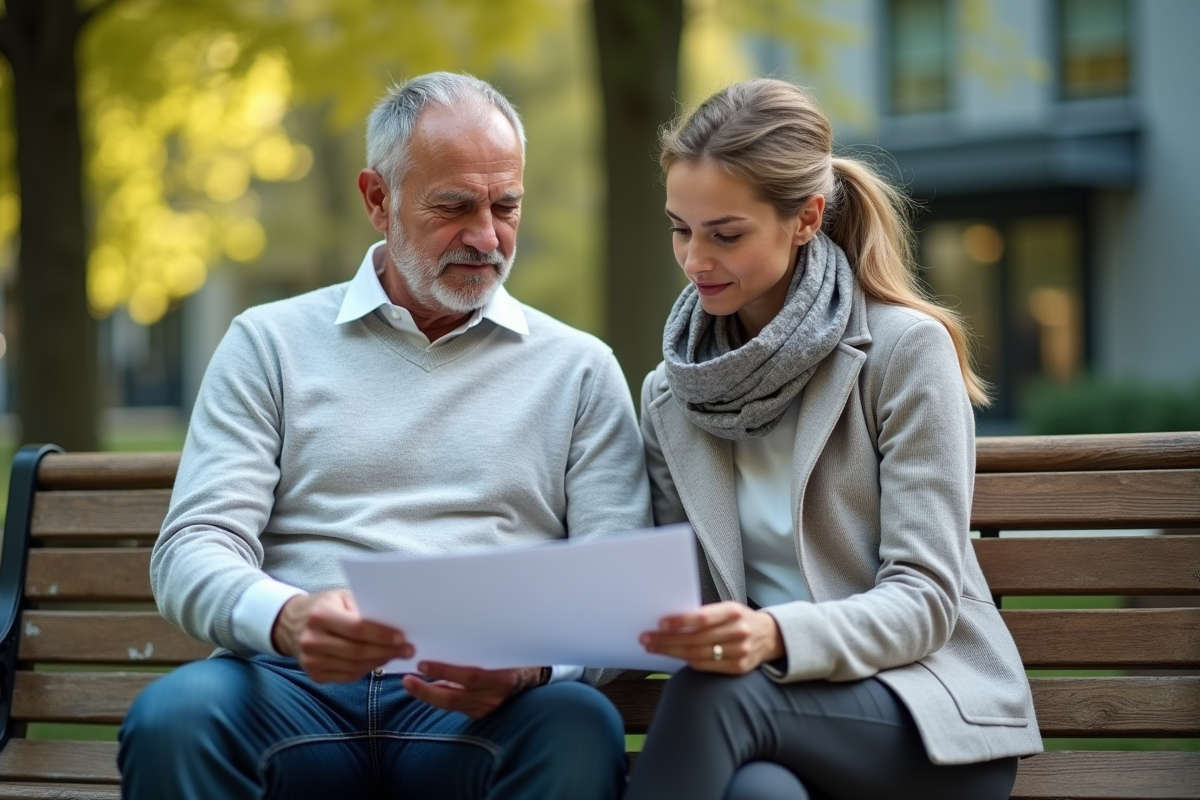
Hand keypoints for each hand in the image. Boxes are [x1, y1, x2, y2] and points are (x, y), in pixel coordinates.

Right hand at [272, 589, 411, 682]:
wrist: (291, 623)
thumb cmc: (324, 606)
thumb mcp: (341, 597)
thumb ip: (363, 608)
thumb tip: (395, 622)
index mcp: (320, 615)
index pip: (357, 628)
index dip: (381, 634)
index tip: (402, 637)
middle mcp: (312, 640)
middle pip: (357, 651)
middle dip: (387, 651)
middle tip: (408, 650)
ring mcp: (311, 660)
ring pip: (354, 667)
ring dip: (379, 662)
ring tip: (395, 655)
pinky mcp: (314, 674)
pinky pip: (347, 676)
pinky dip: (366, 670)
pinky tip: (378, 662)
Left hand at [402, 662, 544, 718]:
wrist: (536, 677)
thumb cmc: (517, 656)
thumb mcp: (503, 649)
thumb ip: (479, 649)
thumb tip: (449, 641)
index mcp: (502, 677)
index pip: (469, 677)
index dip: (444, 672)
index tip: (423, 664)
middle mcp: (494, 696)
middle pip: (455, 697)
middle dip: (426, 691)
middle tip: (406, 680)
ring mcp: (488, 707)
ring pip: (453, 705)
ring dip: (430, 695)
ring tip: (410, 684)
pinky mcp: (483, 714)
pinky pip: (458, 707)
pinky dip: (442, 698)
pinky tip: (429, 690)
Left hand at [640, 601, 783, 674]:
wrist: (770, 636)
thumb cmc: (740, 619)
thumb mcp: (727, 608)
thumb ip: (705, 614)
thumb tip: (670, 620)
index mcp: (733, 611)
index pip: (702, 617)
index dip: (680, 621)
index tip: (660, 623)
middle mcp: (737, 631)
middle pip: (695, 639)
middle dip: (667, 639)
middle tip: (647, 638)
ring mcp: (739, 652)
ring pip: (697, 655)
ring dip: (671, 652)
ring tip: (653, 647)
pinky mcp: (738, 668)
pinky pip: (705, 666)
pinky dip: (687, 661)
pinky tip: (673, 656)